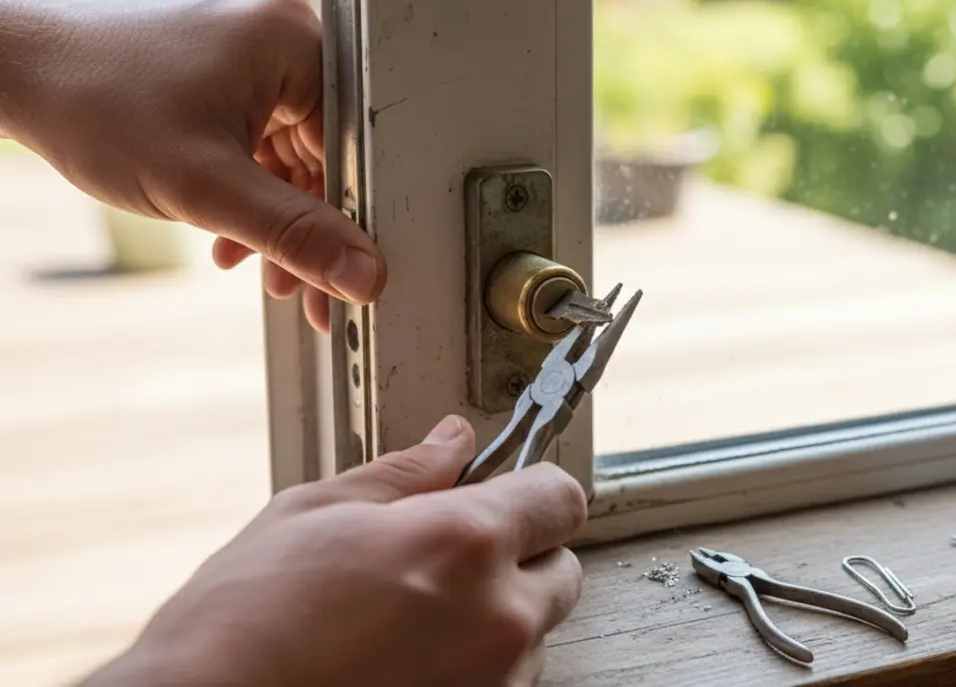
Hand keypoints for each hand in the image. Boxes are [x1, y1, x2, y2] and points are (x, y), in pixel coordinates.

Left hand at [0, 0, 377, 331]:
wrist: (13, 75)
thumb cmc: (92, 101)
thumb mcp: (205, 186)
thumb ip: (293, 235)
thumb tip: (361, 274)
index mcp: (294, 42)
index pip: (352, 145)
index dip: (348, 219)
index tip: (343, 274)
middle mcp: (280, 38)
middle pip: (324, 153)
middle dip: (305, 226)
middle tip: (298, 287)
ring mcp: (252, 54)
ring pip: (291, 156)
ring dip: (274, 217)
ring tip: (253, 265)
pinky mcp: (225, 74)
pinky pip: (261, 144)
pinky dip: (247, 192)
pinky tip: (226, 232)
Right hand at [79, 416, 587, 686]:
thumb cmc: (243, 624)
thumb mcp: (315, 513)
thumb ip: (405, 475)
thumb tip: (451, 443)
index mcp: (464, 544)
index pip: (560, 498)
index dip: (534, 489)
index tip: (513, 491)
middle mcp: (496, 618)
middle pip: (561, 571)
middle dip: (519, 556)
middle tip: (449, 556)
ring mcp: (492, 681)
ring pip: (533, 634)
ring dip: (496, 618)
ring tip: (412, 617)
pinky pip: (504, 681)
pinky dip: (475, 667)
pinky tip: (407, 658)